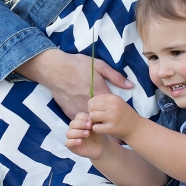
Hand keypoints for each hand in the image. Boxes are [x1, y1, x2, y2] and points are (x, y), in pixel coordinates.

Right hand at [14, 48, 132, 120]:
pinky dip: (84, 120)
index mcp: (100, 91)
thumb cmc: (77, 65)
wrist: (54, 69)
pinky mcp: (69, 111)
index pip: (113, 107)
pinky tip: (87, 117)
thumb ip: (115, 77)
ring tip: (100, 120)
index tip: (121, 115)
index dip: (118, 112)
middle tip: (112, 120)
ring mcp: (79, 108)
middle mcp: (90, 103)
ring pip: (92, 121)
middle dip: (108, 118)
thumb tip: (130, 85)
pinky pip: (80, 120)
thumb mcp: (99, 65)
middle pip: (104, 117)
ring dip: (96, 121)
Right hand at [65, 112, 108, 159]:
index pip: (78, 116)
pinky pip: (68, 143)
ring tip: (87, 134)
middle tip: (90, 126)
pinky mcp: (71, 146)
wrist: (101, 147)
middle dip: (81, 124)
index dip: (84, 118)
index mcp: (80, 121)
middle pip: (72, 124)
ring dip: (78, 132)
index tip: (91, 121)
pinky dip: (73, 141)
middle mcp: (74, 128)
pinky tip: (80, 141)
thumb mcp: (98, 127)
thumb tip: (92, 116)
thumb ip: (94, 121)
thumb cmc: (98, 135)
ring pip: (69, 133)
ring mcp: (72, 137)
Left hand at [88, 93, 140, 142]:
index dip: (92, 106)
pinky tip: (102, 128)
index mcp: (114, 98)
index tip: (98, 111)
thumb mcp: (117, 103)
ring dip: (93, 121)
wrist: (136, 128)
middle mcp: (113, 106)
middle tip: (97, 117)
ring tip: (100, 122)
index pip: (94, 99)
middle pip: (91, 107)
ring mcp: (113, 117)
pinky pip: (95, 127)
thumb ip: (104, 101)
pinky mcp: (111, 128)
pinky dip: (97, 129)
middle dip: (92, 113)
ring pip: (92, 116)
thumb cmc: (123, 115)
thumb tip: (89, 102)